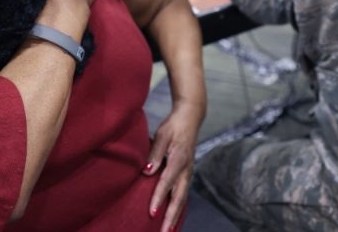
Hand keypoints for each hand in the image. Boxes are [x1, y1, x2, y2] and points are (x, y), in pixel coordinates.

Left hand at [144, 102, 203, 231]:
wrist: (191, 117)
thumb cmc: (174, 125)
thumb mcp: (162, 134)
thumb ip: (154, 153)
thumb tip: (147, 172)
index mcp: (179, 159)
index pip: (167, 182)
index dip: (159, 197)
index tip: (152, 212)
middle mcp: (186, 169)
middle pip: (179, 197)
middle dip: (171, 215)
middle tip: (164, 231)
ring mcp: (188, 172)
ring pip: (182, 197)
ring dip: (176, 214)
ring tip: (168, 229)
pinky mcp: (187, 172)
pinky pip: (183, 193)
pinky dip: (179, 206)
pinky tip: (173, 215)